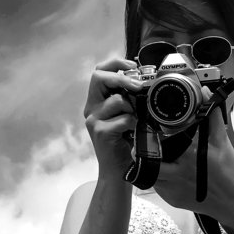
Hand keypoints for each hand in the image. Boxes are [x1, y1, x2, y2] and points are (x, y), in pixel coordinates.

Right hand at [83, 56, 144, 178]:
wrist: (117, 171)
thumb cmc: (124, 143)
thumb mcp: (124, 116)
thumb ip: (127, 99)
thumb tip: (142, 80)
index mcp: (96, 102)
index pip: (99, 71)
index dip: (115, 63)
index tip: (132, 65)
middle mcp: (91, 109)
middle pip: (98, 77)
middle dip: (121, 78)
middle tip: (138, 87)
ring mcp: (94, 120)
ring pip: (116, 100)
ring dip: (132, 108)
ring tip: (135, 121)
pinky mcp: (101, 132)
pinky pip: (124, 118)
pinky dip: (134, 123)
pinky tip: (133, 132)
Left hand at [151, 92, 233, 217]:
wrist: (233, 202)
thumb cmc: (228, 173)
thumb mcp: (221, 142)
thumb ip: (212, 117)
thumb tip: (205, 94)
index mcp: (188, 157)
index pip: (157, 146)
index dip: (146, 137)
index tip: (144, 129)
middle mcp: (177, 175)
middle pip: (147, 162)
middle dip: (141, 152)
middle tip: (141, 144)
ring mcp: (173, 190)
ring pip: (149, 175)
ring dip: (148, 165)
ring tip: (152, 156)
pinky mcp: (172, 200)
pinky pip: (158, 187)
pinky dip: (158, 177)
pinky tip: (165, 171)